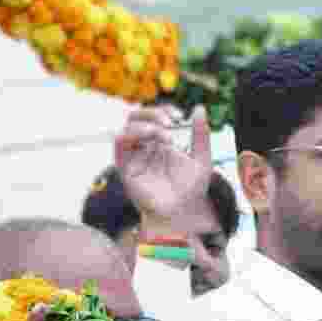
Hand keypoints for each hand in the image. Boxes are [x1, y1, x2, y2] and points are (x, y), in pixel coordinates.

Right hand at [114, 106, 212, 232]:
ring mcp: (134, 157)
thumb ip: (201, 134)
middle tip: (171, 121)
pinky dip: (131, 133)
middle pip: (136, 117)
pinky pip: (119, 144)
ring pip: (127, 127)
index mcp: (159, 142)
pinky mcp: (125, 168)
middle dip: (153, 113)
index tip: (179, 114)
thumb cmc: (191, 189)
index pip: (154, 116)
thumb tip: (198, 108)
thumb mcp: (202, 159)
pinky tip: (150, 136)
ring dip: (146, 124)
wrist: (183, 213)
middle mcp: (144, 147)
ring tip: (164, 134)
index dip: (164, 110)